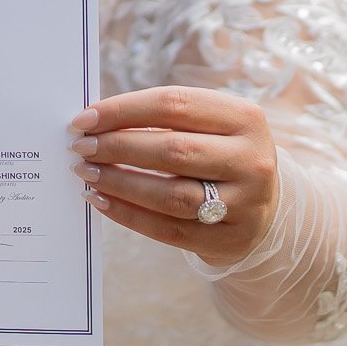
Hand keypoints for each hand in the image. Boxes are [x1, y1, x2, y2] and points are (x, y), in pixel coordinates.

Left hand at [70, 86, 278, 268]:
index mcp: (246, 118)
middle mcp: (251, 160)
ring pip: (169, 194)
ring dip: (118, 182)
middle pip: (172, 149)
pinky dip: (128, 214)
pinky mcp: (228, 241)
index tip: (85, 118)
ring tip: (87, 173)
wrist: (265, 207)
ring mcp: (244, 205)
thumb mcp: (211, 125)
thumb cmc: (221, 153)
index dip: (124, 109)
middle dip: (117, 147)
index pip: (174, 104)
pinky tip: (102, 200)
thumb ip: (164, 117)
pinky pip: (167, 229)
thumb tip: (96, 121)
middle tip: (81, 147)